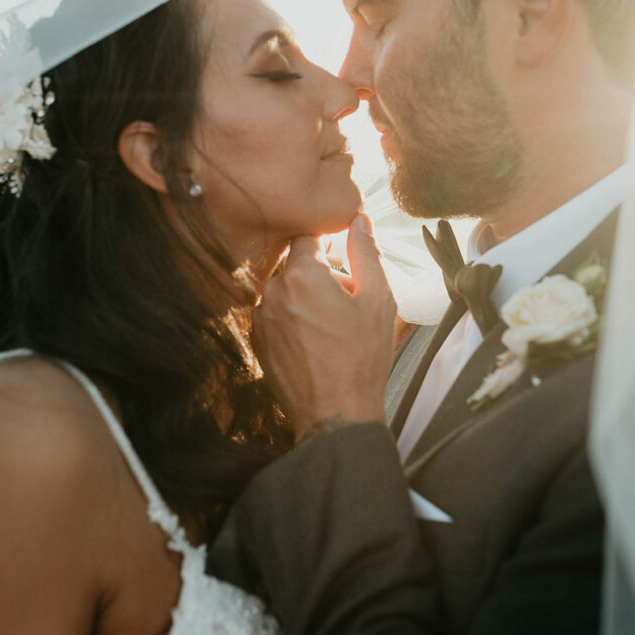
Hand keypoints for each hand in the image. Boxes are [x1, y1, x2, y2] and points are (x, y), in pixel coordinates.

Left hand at [252, 214, 395, 439]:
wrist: (335, 414)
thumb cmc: (361, 359)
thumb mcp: (377, 299)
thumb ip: (366, 253)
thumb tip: (359, 220)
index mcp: (301, 275)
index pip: (307, 236)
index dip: (328, 242)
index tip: (343, 257)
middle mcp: (272, 292)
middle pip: (295, 264)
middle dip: (319, 273)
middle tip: (346, 298)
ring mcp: (260, 318)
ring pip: (284, 290)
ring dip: (305, 297)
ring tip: (332, 324)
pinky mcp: (257, 341)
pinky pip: (275, 315)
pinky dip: (293, 319)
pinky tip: (316, 340)